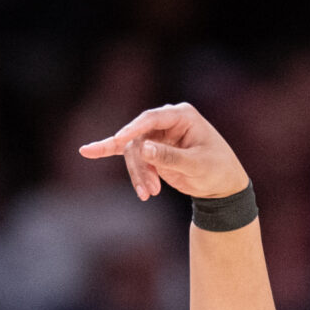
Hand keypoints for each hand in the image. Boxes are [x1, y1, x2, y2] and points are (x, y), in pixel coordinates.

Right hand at [79, 103, 249, 201]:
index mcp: (182, 115)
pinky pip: (127, 151)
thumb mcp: (197, 166)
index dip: (134, 129)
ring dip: (138, 174)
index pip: (152, 118)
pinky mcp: (150, 150)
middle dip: (140, 166)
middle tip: (149, 191)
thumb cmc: (216, 170)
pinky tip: (87, 151)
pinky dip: (110, 153)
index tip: (120, 140)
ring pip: (133, 152)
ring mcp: (156, 135)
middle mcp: (166, 122)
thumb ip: (171, 157)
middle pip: (138, 139)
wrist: (222, 185)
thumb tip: (143, 149)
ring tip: (149, 194)